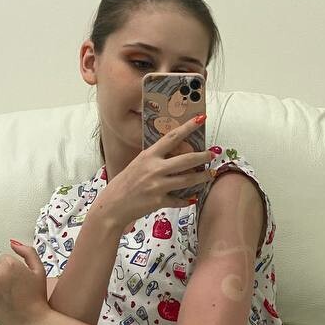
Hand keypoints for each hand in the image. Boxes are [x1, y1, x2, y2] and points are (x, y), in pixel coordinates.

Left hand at [0, 239, 49, 324]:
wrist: (35, 321)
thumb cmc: (38, 298)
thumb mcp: (39, 270)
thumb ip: (28, 252)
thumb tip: (14, 244)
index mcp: (10, 264)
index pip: (1, 260)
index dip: (10, 271)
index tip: (17, 280)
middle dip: (2, 278)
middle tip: (14, 290)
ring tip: (8, 298)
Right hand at [102, 115, 219, 227]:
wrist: (113, 205)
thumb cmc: (124, 183)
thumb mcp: (138, 164)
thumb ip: (154, 159)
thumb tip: (174, 155)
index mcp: (148, 156)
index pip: (171, 137)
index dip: (187, 127)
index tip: (200, 119)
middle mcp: (154, 169)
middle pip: (186, 160)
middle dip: (202, 156)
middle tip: (212, 154)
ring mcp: (158, 185)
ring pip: (187, 180)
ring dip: (202, 177)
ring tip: (211, 174)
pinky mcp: (159, 201)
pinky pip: (179, 200)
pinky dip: (186, 200)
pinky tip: (192, 198)